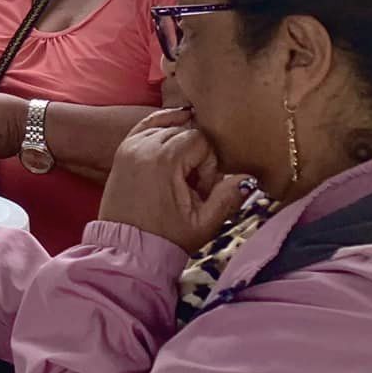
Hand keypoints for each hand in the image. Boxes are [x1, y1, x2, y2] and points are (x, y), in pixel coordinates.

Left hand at [97, 108, 253, 253]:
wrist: (129, 247)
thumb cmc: (167, 237)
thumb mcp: (204, 223)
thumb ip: (227, 197)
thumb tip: (247, 177)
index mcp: (164, 161)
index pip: (201, 139)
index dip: (209, 163)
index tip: (202, 188)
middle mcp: (145, 146)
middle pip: (185, 130)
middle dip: (196, 154)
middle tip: (194, 185)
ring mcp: (131, 146)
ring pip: (168, 126)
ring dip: (180, 143)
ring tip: (182, 172)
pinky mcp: (123, 149)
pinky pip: (146, 125)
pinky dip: (162, 125)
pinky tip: (175, 129)